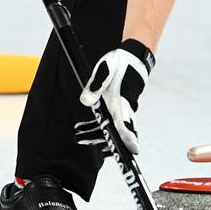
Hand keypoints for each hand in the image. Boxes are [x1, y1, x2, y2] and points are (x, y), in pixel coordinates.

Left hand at [78, 39, 154, 153]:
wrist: (133, 58)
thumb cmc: (120, 64)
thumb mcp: (106, 69)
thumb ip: (96, 85)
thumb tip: (85, 102)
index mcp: (123, 101)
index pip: (126, 123)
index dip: (128, 138)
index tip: (132, 151)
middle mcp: (125, 108)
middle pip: (117, 132)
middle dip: (100, 139)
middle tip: (78, 139)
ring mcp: (123, 109)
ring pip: (112, 128)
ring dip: (96, 134)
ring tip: (77, 135)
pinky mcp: (119, 107)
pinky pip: (111, 122)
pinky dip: (99, 126)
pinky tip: (85, 128)